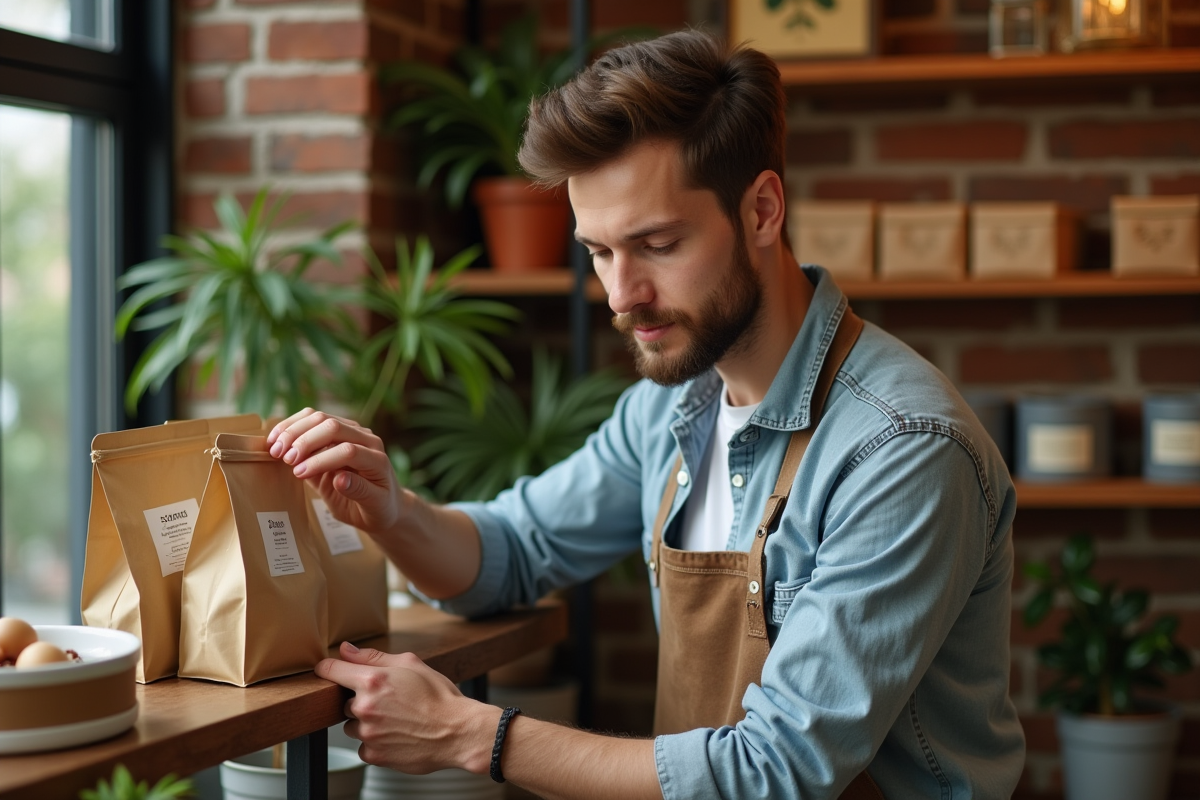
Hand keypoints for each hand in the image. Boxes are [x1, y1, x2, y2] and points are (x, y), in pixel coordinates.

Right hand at [267, 408, 402, 535]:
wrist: (381, 502)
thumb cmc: (378, 507)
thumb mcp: (373, 506)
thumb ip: (360, 491)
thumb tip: (340, 479)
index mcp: (377, 459)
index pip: (348, 451)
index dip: (321, 460)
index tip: (299, 474)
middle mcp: (365, 439)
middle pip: (332, 427)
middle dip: (304, 441)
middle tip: (284, 459)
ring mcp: (349, 432)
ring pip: (319, 418)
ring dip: (294, 431)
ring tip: (275, 450)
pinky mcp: (333, 433)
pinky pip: (311, 420)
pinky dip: (291, 426)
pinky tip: (276, 439)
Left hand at [316, 642, 496, 773]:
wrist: (457, 732)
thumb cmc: (438, 696)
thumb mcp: (410, 664)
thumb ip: (373, 656)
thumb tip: (346, 649)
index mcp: (372, 680)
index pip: (331, 670)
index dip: (328, 668)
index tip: (329, 670)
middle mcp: (365, 707)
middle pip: (345, 701)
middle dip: (362, 700)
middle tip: (390, 701)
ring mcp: (368, 733)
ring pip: (353, 726)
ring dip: (367, 723)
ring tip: (396, 720)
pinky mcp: (374, 755)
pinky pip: (363, 747)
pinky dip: (375, 743)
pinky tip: (396, 735)